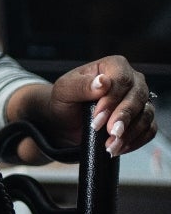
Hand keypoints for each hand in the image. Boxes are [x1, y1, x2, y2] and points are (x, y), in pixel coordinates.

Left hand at [23, 56, 157, 156]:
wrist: (65, 120)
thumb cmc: (65, 100)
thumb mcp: (64, 90)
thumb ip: (81, 85)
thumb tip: (103, 82)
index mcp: (113, 66)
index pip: (121, 79)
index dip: (112, 99)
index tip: (98, 116)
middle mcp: (131, 80)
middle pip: (138, 97)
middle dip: (123, 117)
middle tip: (110, 132)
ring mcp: (139, 100)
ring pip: (146, 114)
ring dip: (130, 132)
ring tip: (111, 145)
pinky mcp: (141, 118)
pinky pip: (149, 129)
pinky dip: (136, 140)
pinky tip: (119, 147)